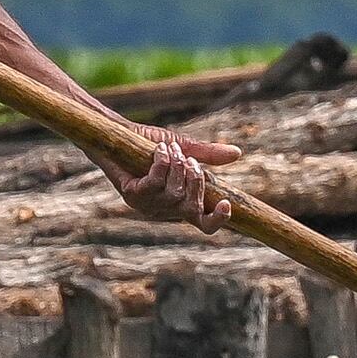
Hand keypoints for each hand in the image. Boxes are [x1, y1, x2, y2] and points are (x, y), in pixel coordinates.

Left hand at [115, 129, 240, 230]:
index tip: (227, 204)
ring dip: (176, 166)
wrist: (118, 133)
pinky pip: (155, 183)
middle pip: (193, 207)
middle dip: (195, 180)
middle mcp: (165, 210)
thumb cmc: (149, 144)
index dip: (217, 220)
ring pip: (174, 193)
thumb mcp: (184, 147)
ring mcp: (147, 205)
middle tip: (188, 159)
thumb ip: (207, 154)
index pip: (203, 224)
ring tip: (170, 148)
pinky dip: (162, 163)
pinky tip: (159, 150)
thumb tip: (237, 153)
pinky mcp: (132, 195)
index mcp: (180, 204)